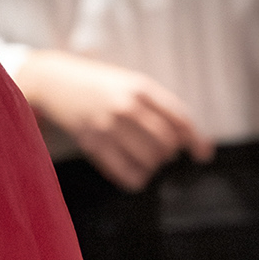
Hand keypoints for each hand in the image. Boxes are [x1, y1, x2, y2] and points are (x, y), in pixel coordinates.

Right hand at [15, 49, 211, 190]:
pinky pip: (125, 172)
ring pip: (148, 159)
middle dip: (170, 153)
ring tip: (146, 159)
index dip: (195, 140)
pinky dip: (136, 178)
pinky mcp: (92, 144)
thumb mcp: (130, 82)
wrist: (55, 81)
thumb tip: (189, 139)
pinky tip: (134, 174)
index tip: (203, 153)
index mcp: (140, 87)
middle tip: (163, 152)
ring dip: (153, 165)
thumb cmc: (98, 83)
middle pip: (166, 143)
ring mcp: (108, 126)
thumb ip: (158, 105)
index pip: (180, 119)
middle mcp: (126, 106)